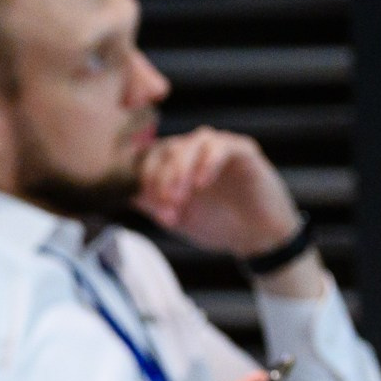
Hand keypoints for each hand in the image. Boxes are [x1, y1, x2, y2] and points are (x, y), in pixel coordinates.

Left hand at [135, 128, 300, 257]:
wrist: (255, 237)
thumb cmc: (216, 224)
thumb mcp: (176, 218)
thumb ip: (152, 204)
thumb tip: (125, 193)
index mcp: (175, 165)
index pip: (150, 156)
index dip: (143, 176)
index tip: (147, 202)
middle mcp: (194, 152)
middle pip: (167, 148)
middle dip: (161, 176)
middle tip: (164, 202)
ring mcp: (218, 148)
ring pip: (192, 143)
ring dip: (180, 169)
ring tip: (179, 197)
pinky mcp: (243, 151)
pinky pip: (222, 146)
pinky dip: (208, 162)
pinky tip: (202, 184)